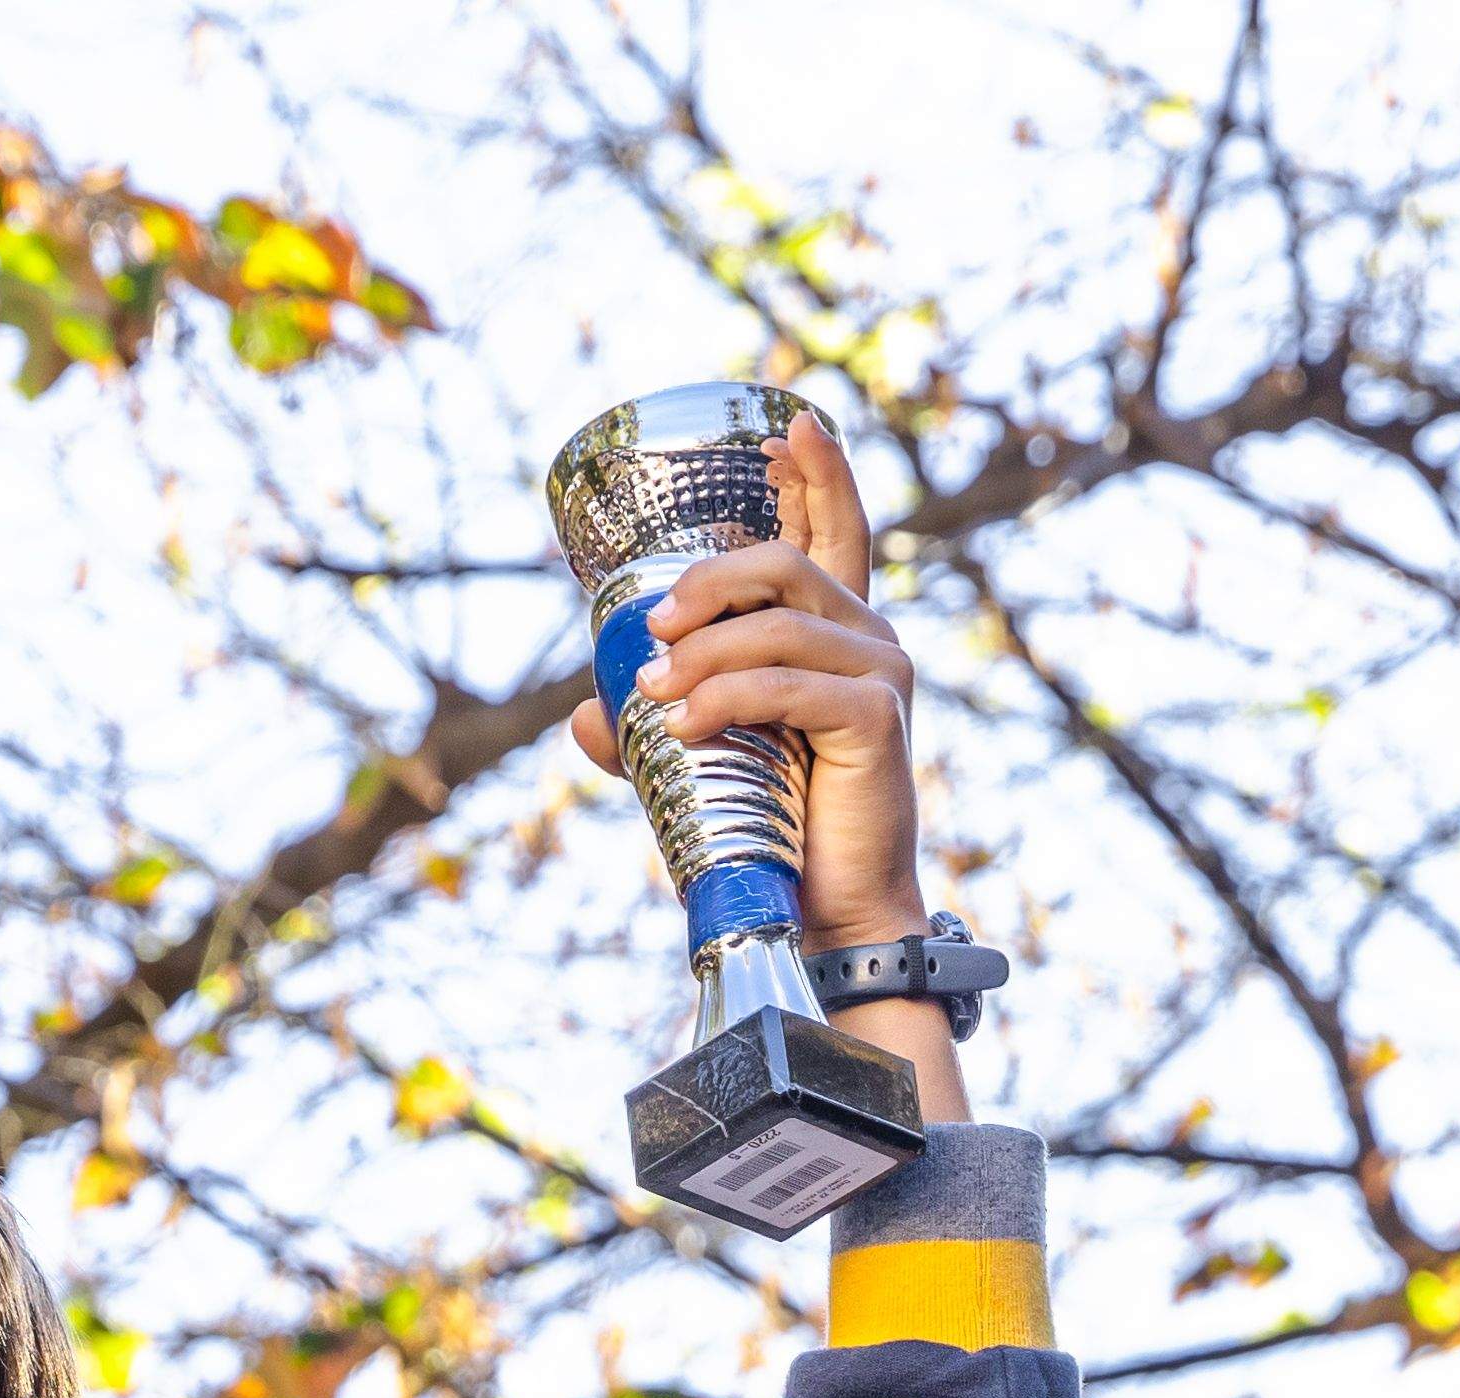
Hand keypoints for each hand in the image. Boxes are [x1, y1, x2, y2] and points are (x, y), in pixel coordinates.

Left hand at [566, 407, 926, 950]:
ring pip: (778, 624)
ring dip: (703, 654)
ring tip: (655, 698)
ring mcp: (882, 672)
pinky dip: (727, 699)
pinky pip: (788, 684)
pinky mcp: (877, 716)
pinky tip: (687, 727)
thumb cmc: (770, 830)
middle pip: (785, 565)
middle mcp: (869, 638)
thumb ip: (648, 729)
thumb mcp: (698, 763)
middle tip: (654, 629)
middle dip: (710, 580)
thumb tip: (578, 717)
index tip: (789, 426)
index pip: (836, 530)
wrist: (827, 910)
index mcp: (833, 632)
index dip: (819, 472)